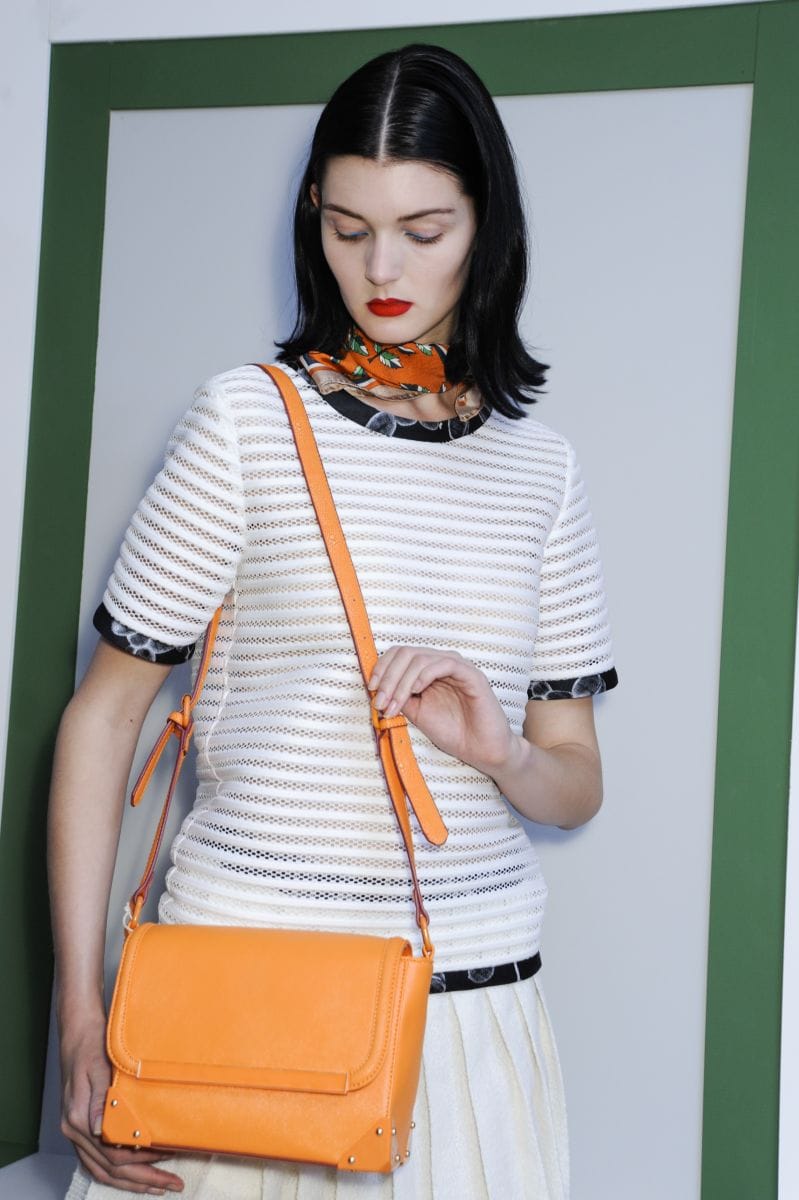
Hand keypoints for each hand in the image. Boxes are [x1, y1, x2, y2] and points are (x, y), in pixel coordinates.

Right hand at [59, 1014, 183, 1193]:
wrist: (78, 1034)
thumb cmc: (91, 1046)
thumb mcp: (98, 1067)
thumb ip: (101, 1097)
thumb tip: (101, 1127)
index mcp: (78, 1118)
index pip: (113, 1154)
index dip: (143, 1162)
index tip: (168, 1160)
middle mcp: (74, 1131)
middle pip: (109, 1170)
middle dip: (143, 1181)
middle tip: (172, 1184)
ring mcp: (75, 1132)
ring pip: (102, 1170)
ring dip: (131, 1182)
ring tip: (158, 1186)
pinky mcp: (81, 1128)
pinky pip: (97, 1161)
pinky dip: (116, 1172)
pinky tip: (134, 1173)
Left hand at [368, 646, 515, 773]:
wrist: (480, 750)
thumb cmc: (453, 732)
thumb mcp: (416, 713)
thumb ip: (399, 697)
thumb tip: (377, 689)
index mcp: (428, 670)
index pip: (399, 655)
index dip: (382, 669)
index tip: (371, 690)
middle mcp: (441, 663)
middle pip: (406, 653)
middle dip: (387, 677)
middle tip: (379, 701)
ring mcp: (457, 667)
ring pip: (420, 658)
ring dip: (401, 681)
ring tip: (393, 704)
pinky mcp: (471, 675)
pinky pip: (444, 664)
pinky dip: (425, 675)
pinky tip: (417, 691)